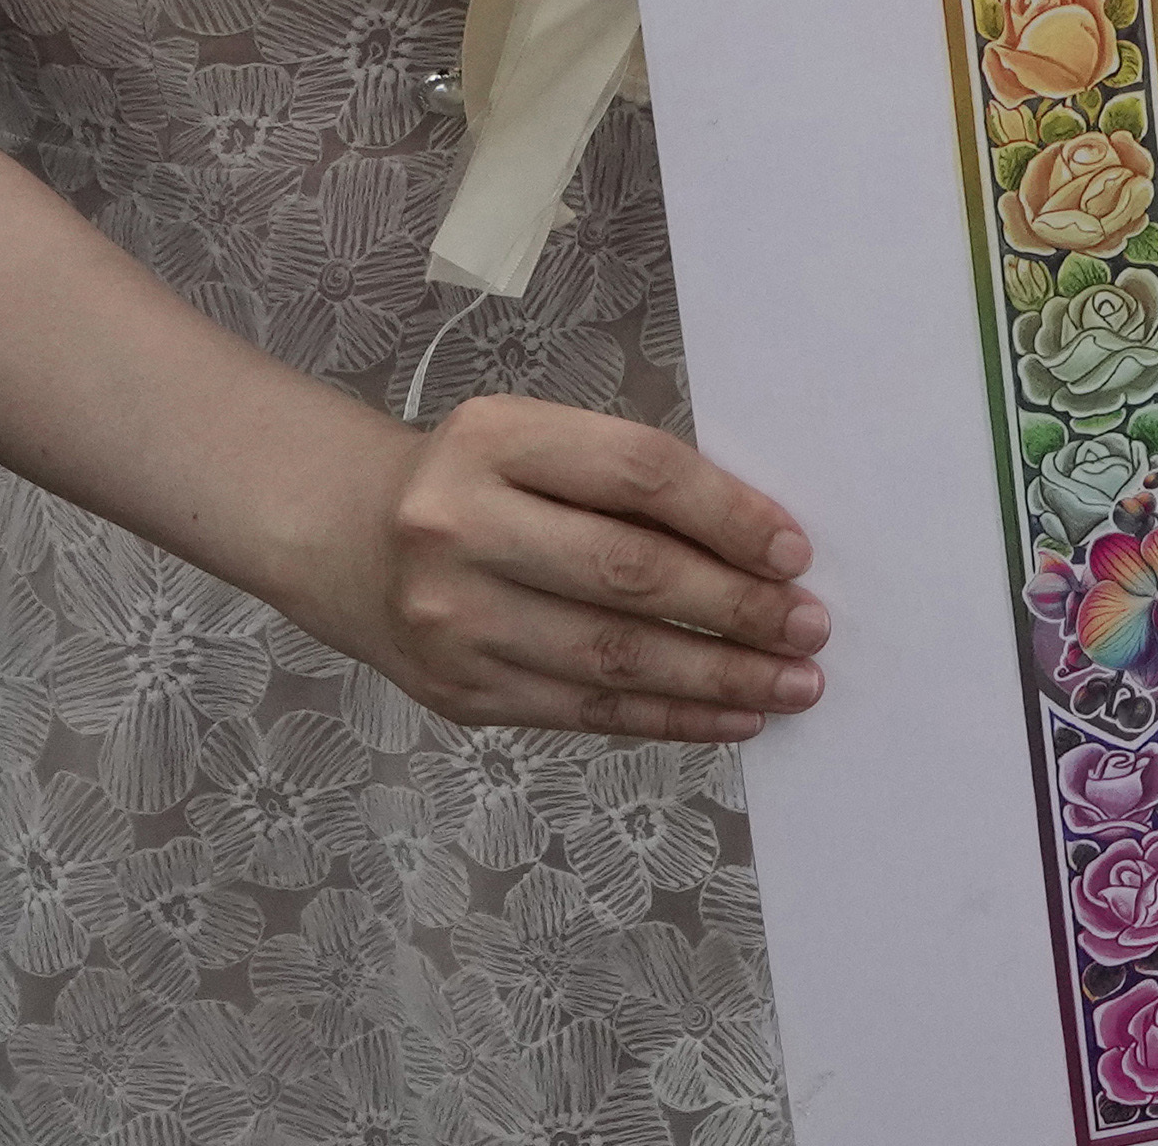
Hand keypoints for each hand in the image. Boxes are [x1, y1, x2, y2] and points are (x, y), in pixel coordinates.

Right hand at [372, 395, 825, 740]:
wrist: (346, 537)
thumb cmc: (477, 480)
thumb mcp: (537, 441)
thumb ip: (629, 481)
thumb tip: (761, 548)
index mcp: (494, 439)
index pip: (637, 474)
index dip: (728, 516)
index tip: (795, 553)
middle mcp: (461, 528)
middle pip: (630, 573)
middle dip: (736, 608)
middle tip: (811, 627)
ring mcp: (455, 620)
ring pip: (614, 658)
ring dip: (720, 676)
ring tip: (792, 682)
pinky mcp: (461, 694)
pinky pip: (587, 712)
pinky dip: (670, 716)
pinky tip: (732, 715)